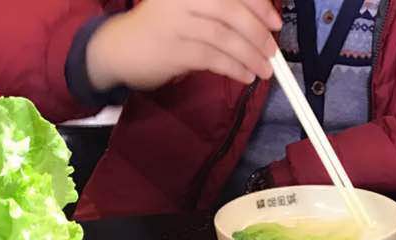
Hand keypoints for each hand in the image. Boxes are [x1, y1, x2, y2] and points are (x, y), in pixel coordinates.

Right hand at [86, 0, 281, 90]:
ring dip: (250, 56)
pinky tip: (245, 75)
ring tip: (263, 70)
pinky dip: (234, 68)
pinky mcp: (173, 49)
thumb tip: (263, 22)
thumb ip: (222, 10)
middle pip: (230, 10)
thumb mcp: (190, 8)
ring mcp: (175, 21)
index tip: (274, 22)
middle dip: (257, 32)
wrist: (120, 48)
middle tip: (272, 51)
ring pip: (224, 37)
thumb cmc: (163, 27)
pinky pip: (213, 58)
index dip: (258, 4)